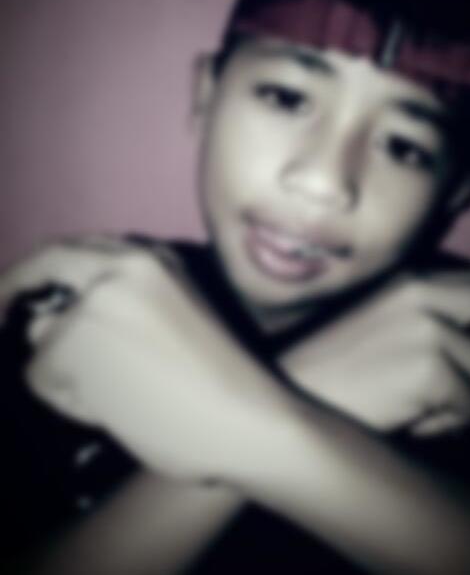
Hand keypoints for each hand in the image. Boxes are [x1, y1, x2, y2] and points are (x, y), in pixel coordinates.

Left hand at [23, 247, 290, 481]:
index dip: (39, 267)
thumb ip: (123, 302)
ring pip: (41, 335)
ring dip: (63, 366)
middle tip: (3, 314)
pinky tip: (117, 411)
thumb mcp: (174, 315)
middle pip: (43, 266)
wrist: (246, 418)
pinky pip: (40, 376)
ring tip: (115, 393)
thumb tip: (54, 320)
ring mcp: (96, 300)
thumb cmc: (220, 380)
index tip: (18, 287)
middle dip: (13, 292)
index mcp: (152, 258)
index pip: (76, 249)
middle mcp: (120, 264)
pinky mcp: (76, 341)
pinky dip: (66, 400)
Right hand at [281, 267, 469, 435]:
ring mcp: (429, 326)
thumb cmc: (334, 370)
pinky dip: (453, 423)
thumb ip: (440, 325)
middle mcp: (424, 291)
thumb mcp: (386, 329)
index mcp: (411, 279)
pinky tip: (411, 420)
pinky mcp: (431, 367)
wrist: (288, 395)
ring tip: (428, 409)